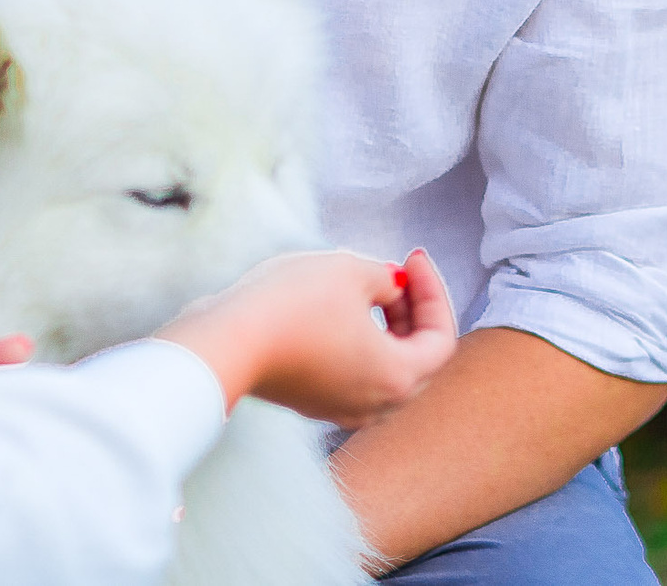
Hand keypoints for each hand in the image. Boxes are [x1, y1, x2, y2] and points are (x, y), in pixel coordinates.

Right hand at [157, 248, 455, 425]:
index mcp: (396, 378)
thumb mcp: (351, 271)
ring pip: (385, 370)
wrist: (225, 340)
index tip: (412, 257)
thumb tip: (392, 287)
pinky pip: (353, 376)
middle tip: (399, 272)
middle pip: (417, 360)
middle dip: (414, 311)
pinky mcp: (310, 402)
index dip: (434, 291)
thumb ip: (386, 279)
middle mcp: (374, 405)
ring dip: (388, 329)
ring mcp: (340, 409)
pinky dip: (360, 344)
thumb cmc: (292, 305)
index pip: (441, 339)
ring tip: (370, 287)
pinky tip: (340, 310)